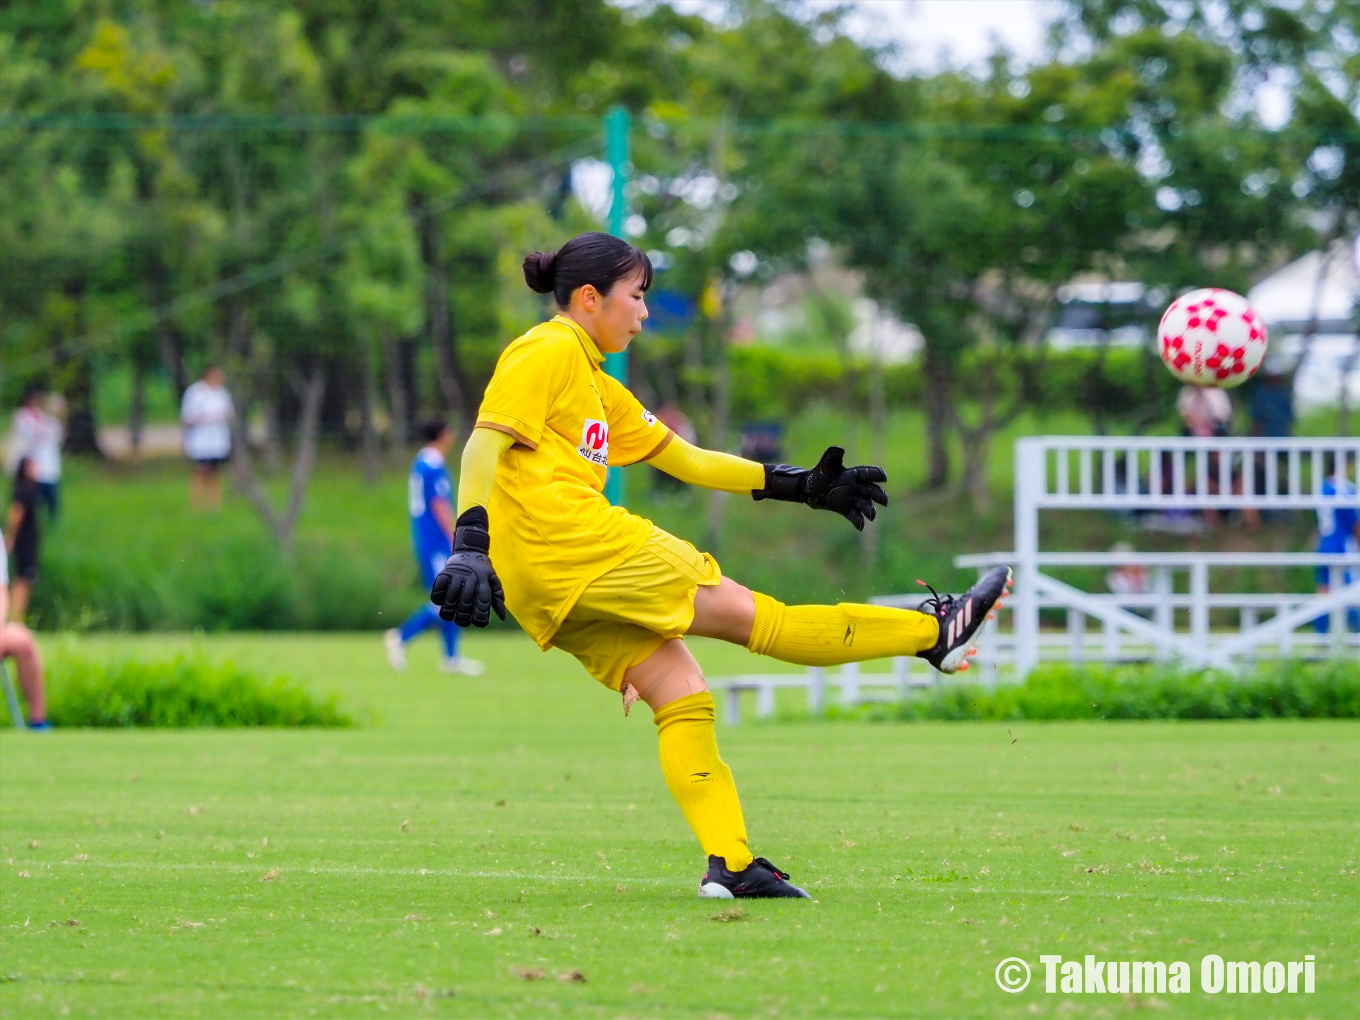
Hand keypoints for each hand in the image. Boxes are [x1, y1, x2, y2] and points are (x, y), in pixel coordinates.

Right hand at [430, 507, 505, 627]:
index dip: (480, 617)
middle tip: (462, 621)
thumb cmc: (483, 572)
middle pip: (466, 603)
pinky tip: (440, 602)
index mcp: (485, 582)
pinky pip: (438, 588)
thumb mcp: (493, 582)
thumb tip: (502, 619)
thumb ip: (498, 600)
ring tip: (450, 615)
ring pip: (451, 598)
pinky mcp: (445, 572)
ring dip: (448, 611)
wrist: (470, 549)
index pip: (483, 603)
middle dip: (463, 617)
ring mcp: (457, 574)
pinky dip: (437, 598)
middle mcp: (471, 578)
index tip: (477, 623)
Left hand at [752, 446, 887, 529]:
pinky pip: (854, 516)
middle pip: (872, 491)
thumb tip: (839, 448)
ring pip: (865, 504)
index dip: (877, 475)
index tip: (883, 478)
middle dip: (879, 495)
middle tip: (884, 501)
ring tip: (871, 516)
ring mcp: (852, 499)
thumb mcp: (827, 463)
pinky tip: (861, 527)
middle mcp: (856, 487)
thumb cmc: (820, 472)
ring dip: (869, 509)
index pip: (870, 474)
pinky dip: (858, 521)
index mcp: (855, 474)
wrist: (809, 488)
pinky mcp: (845, 509)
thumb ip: (833, 455)